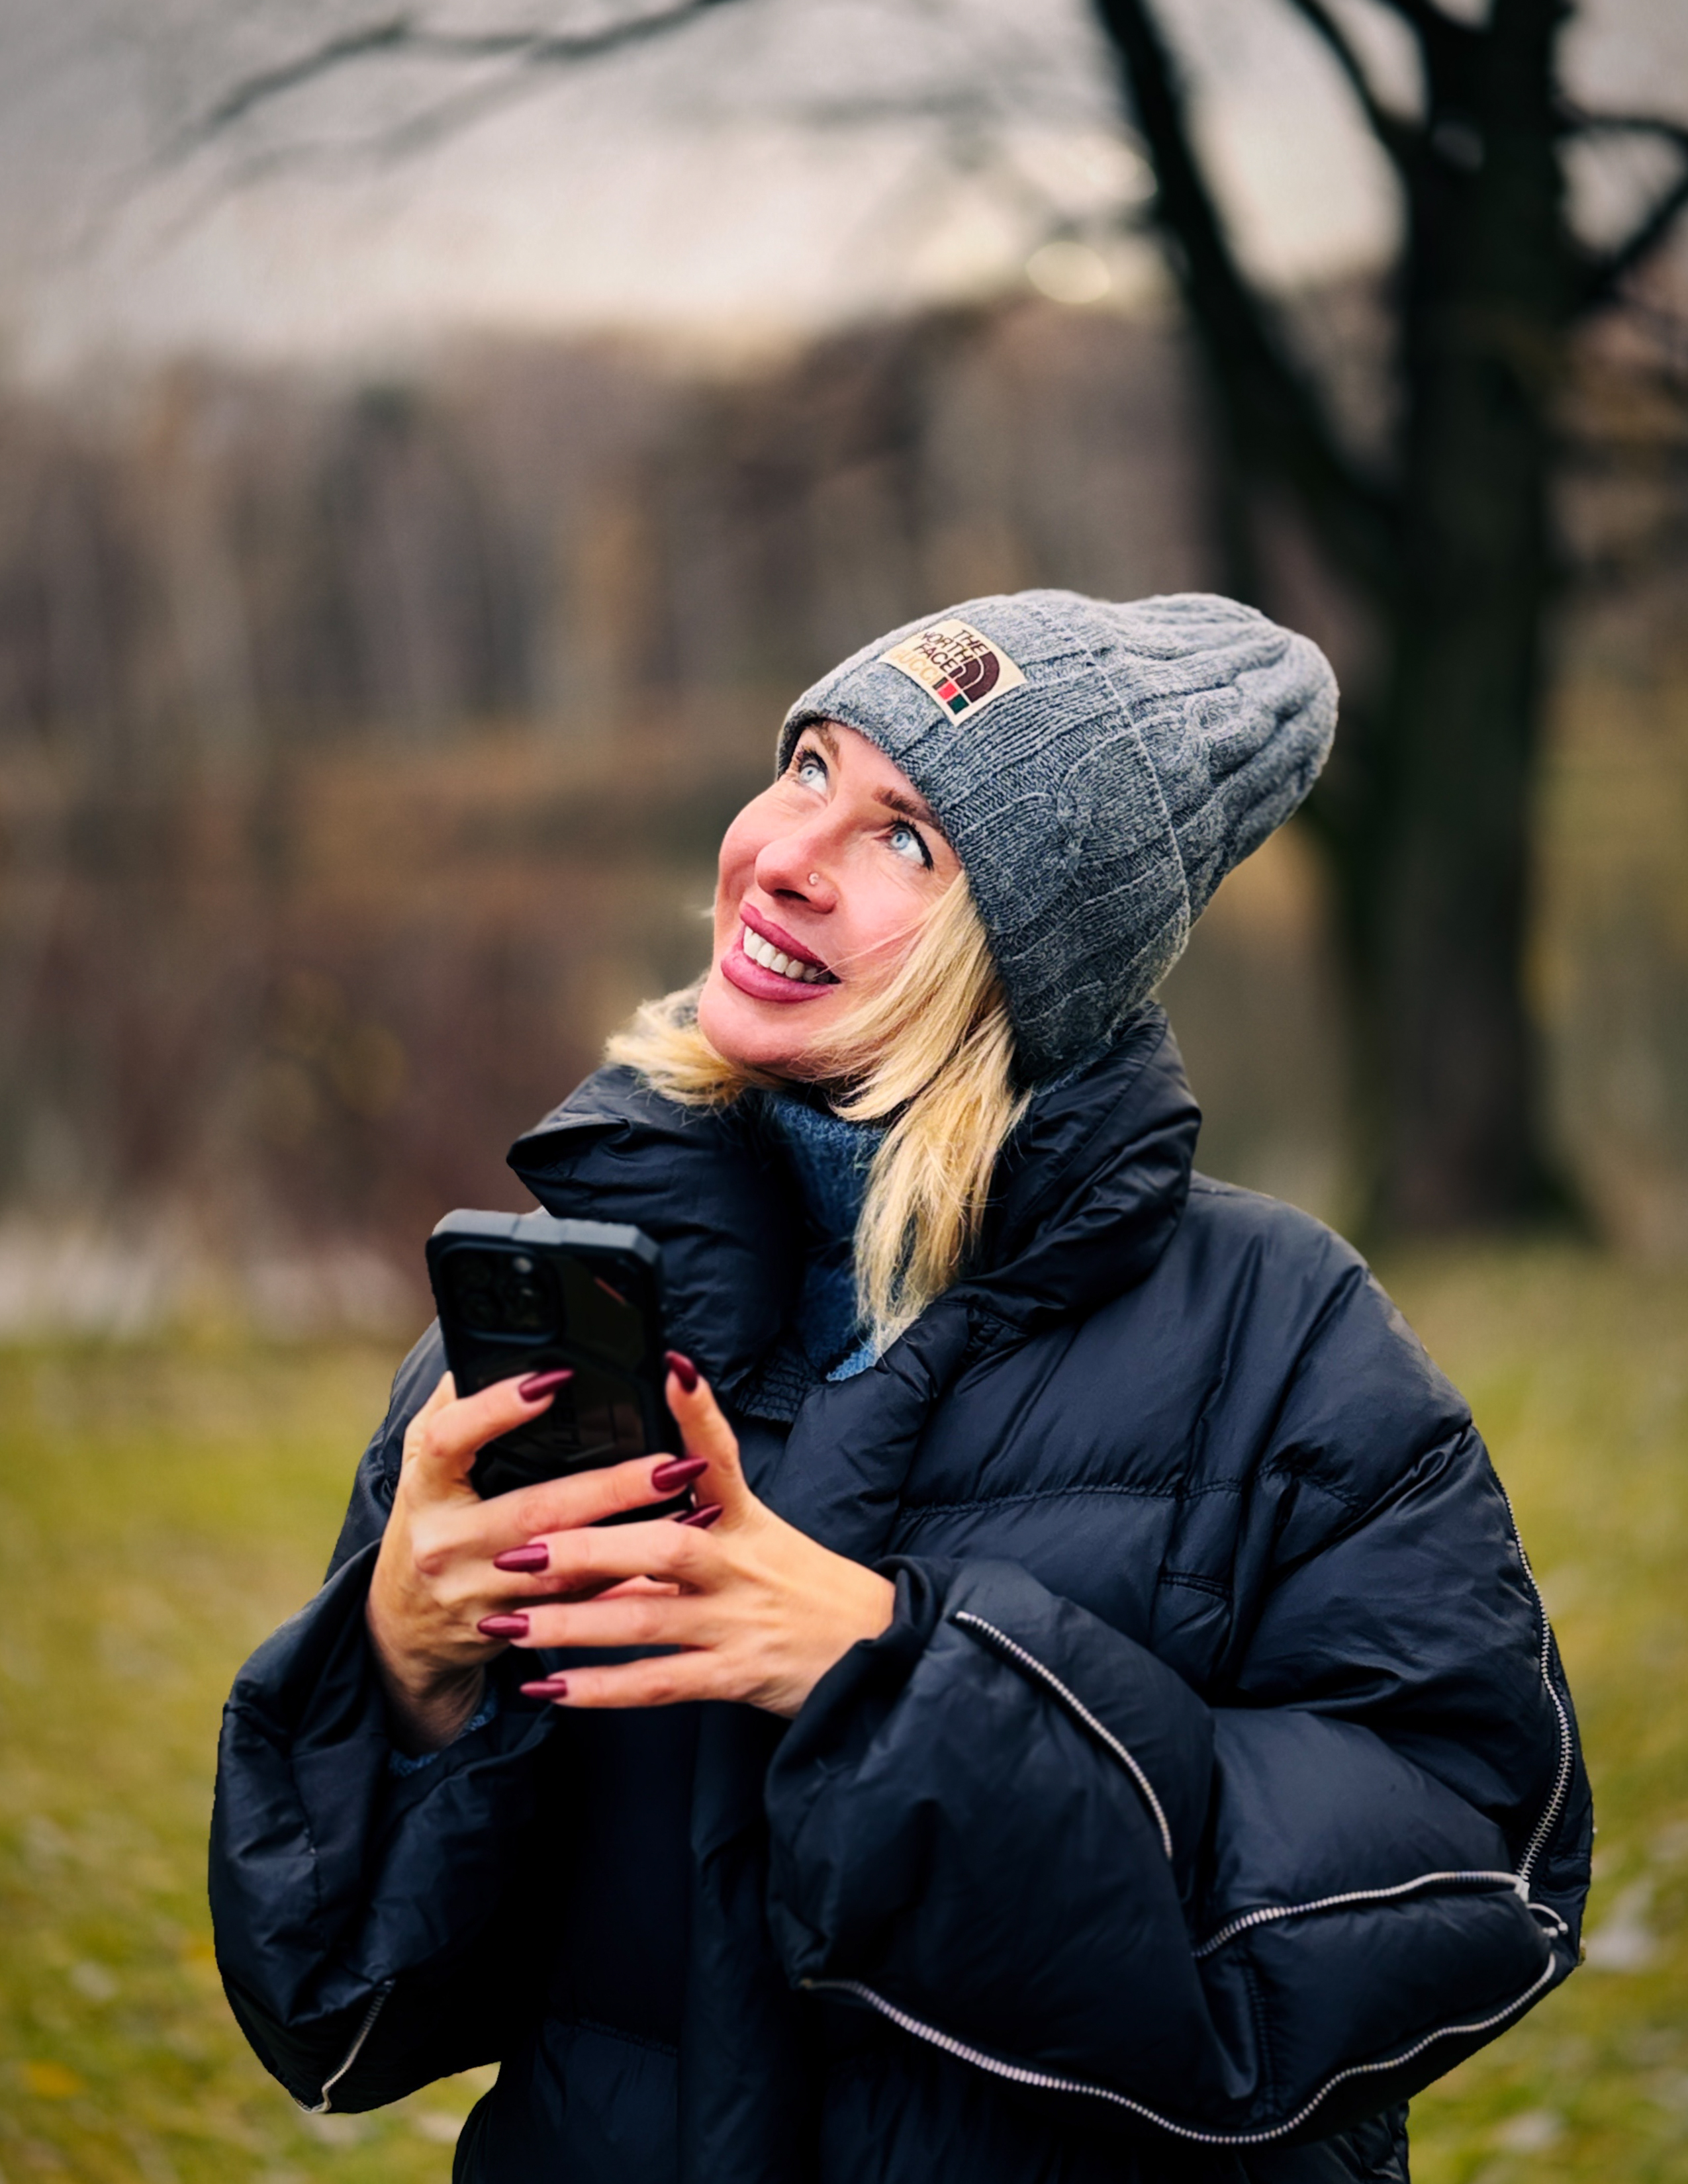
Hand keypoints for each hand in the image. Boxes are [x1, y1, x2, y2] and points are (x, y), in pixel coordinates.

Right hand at [366, 1368, 712, 1751]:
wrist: (407, 1631)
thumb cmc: (427, 1528)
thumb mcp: (419, 1470)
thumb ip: (447, 1413)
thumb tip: (477, 1355)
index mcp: (424, 1491)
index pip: (451, 1441)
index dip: (497, 1410)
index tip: (551, 1382)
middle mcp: (448, 1545)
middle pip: (534, 1512)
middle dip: (609, 1488)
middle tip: (670, 1462)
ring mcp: (480, 1593)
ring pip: (568, 1567)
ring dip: (634, 1537)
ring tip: (689, 1504)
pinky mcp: (516, 1627)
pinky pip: (581, 1602)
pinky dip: (630, 1579)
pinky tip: (674, 1557)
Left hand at [505, 1359, 896, 1718]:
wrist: (877, 1649)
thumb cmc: (804, 1587)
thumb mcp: (763, 1534)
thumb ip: (697, 1517)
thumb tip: (629, 1490)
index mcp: (747, 1520)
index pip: (724, 1455)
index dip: (698, 1414)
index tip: (671, 1369)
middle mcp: (740, 1565)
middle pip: (663, 1546)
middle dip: (587, 1547)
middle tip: (520, 1547)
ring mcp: (737, 1621)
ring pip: (646, 1619)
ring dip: (572, 1623)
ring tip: (508, 1622)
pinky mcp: (736, 1675)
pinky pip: (660, 1683)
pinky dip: (604, 1689)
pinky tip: (553, 1688)